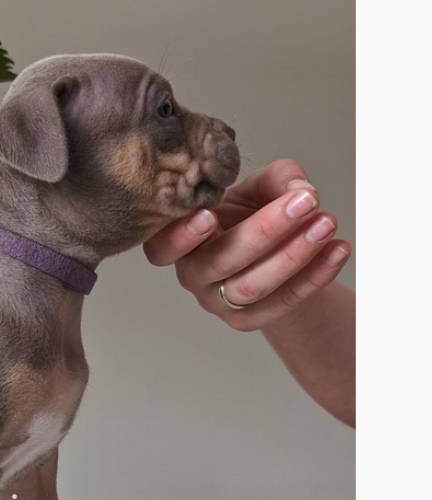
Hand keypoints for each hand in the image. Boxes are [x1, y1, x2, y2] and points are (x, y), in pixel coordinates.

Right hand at [143, 159, 351, 331]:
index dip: (180, 236)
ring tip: (327, 223)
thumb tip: (301, 190)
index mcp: (179, 240)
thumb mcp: (255, 188)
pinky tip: (337, 249)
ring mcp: (216, 301)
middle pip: (220, 260)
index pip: (162, 248)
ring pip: (252, 285)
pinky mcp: (246, 320)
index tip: (209, 215)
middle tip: (305, 202)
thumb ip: (276, 179)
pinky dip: (314, 276)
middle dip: (266, 230)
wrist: (271, 255)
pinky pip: (282, 302)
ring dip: (294, 254)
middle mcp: (191, 274)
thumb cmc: (250, 214)